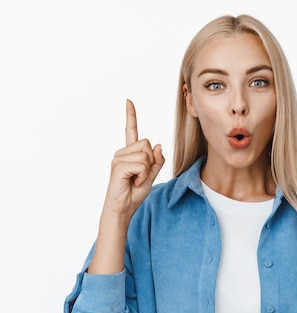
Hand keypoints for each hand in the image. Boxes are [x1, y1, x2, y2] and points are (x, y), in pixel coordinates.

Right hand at [102, 99, 164, 219]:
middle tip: (141, 176)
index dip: (131, 116)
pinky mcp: (118, 166)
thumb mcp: (151, 176)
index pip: (131, 131)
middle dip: (151, 161)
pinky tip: (132, 182)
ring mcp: (118, 158)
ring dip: (146, 171)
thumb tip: (158, 145)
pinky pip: (141, 165)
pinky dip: (142, 176)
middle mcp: (122, 153)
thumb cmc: (134, 193)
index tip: (129, 101)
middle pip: (147, 144)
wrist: (123, 208)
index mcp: (129, 154)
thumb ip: (156, 161)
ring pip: (146, 154)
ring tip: (135, 180)